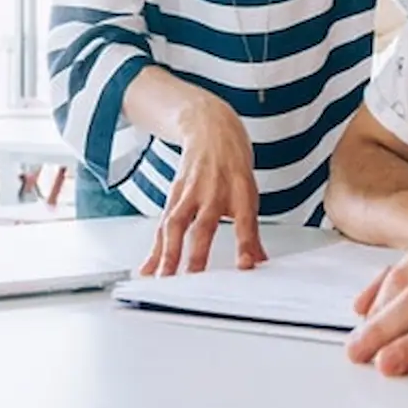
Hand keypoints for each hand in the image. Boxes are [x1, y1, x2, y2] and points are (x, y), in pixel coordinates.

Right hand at [140, 94, 266, 276]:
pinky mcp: (173, 194)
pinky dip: (154, 248)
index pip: (245, 222)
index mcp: (239, 192)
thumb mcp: (248, 194)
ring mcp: (190, 192)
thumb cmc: (232, 166)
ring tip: (164, 278)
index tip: (245, 266)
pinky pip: (162, 224)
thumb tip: (259, 262)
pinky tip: (148, 268)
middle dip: (196, 253)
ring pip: (176, 224)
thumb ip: (251, 232)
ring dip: (168, 253)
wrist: (211, 129)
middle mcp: (214, 191)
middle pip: (203, 225)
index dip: (246, 244)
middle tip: (193, 279)